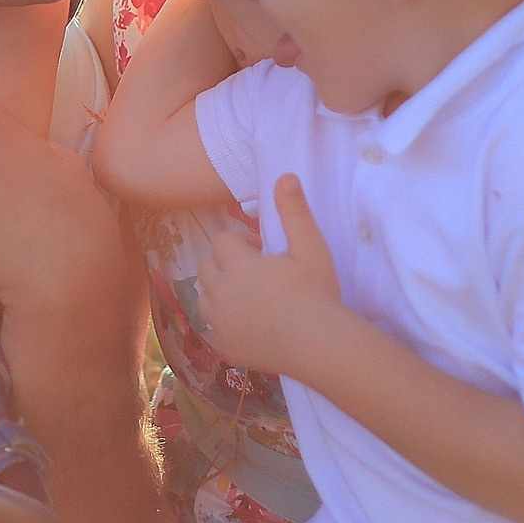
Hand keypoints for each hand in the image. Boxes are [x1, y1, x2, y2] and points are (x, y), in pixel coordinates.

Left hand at [196, 175, 343, 378]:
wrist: (319, 344)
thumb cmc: (316, 291)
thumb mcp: (310, 246)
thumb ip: (294, 211)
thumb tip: (285, 176)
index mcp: (236, 264)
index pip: (222, 241)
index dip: (243, 243)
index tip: (265, 252)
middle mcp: (219, 292)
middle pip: (208, 267)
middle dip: (227, 265)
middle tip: (259, 274)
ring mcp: (219, 323)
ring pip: (204, 298)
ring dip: (221, 293)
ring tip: (252, 299)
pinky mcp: (223, 347)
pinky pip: (212, 329)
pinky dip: (225, 323)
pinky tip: (253, 325)